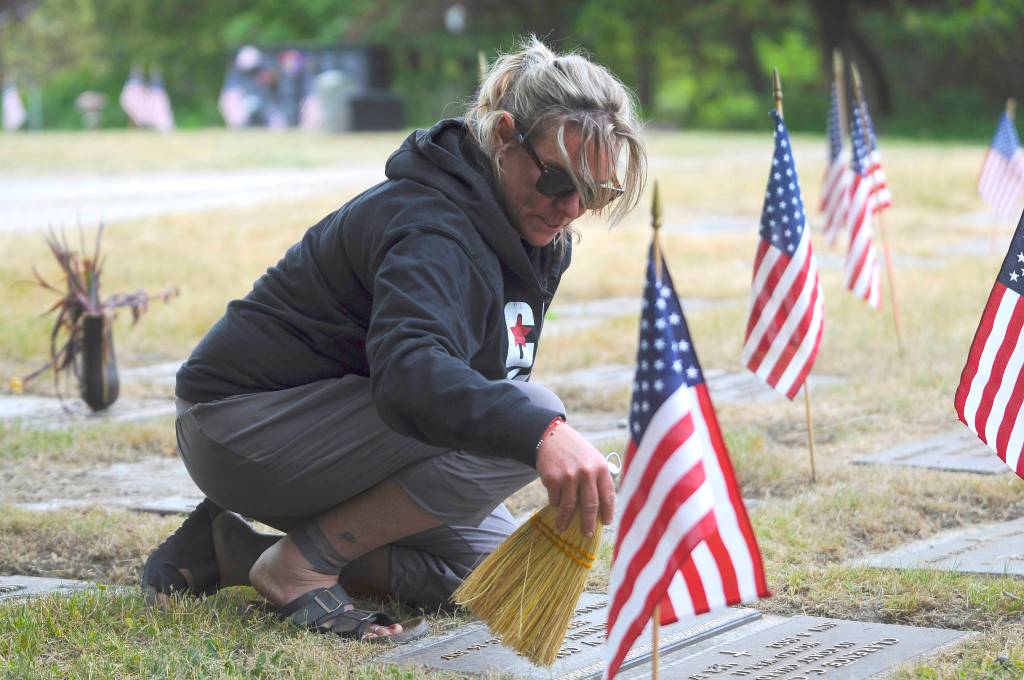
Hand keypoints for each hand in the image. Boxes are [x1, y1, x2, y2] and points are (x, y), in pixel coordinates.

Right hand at [535, 421, 615, 536]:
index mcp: (601, 468)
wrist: (553, 436)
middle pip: (590, 506)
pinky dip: (555, 503)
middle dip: (588, 524)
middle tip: (587, 534)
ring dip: (566, 520)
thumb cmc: (576, 451)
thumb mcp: (593, 459)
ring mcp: (569, 477)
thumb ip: (599, 479)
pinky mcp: (553, 479)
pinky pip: (555, 500)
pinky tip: (555, 503)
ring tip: (563, 528)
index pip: (608, 496)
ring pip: (570, 507)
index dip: (608, 512)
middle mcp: (587, 473)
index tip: (606, 523)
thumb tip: (601, 508)